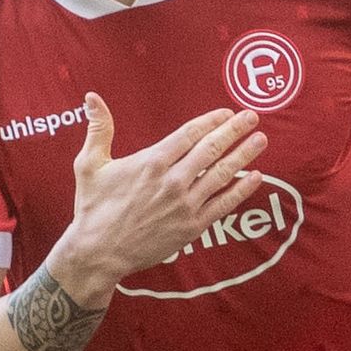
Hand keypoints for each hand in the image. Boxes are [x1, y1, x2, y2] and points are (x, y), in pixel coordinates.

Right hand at [53, 94, 269, 298]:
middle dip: (235, 130)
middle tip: (252, 117)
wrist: (99, 253)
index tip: (227, 113)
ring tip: (260, 140)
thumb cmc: (93, 208)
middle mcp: (172, 181)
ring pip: (222, 174)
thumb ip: (98, 129)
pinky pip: (223, 205)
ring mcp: (185, 205)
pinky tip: (256, 177)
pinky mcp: (192, 227)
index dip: (212, 121)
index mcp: (151, 162)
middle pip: (211, 149)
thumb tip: (91, 96)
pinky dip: (241, 190)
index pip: (190, 134)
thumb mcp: (89, 164)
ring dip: (244, 155)